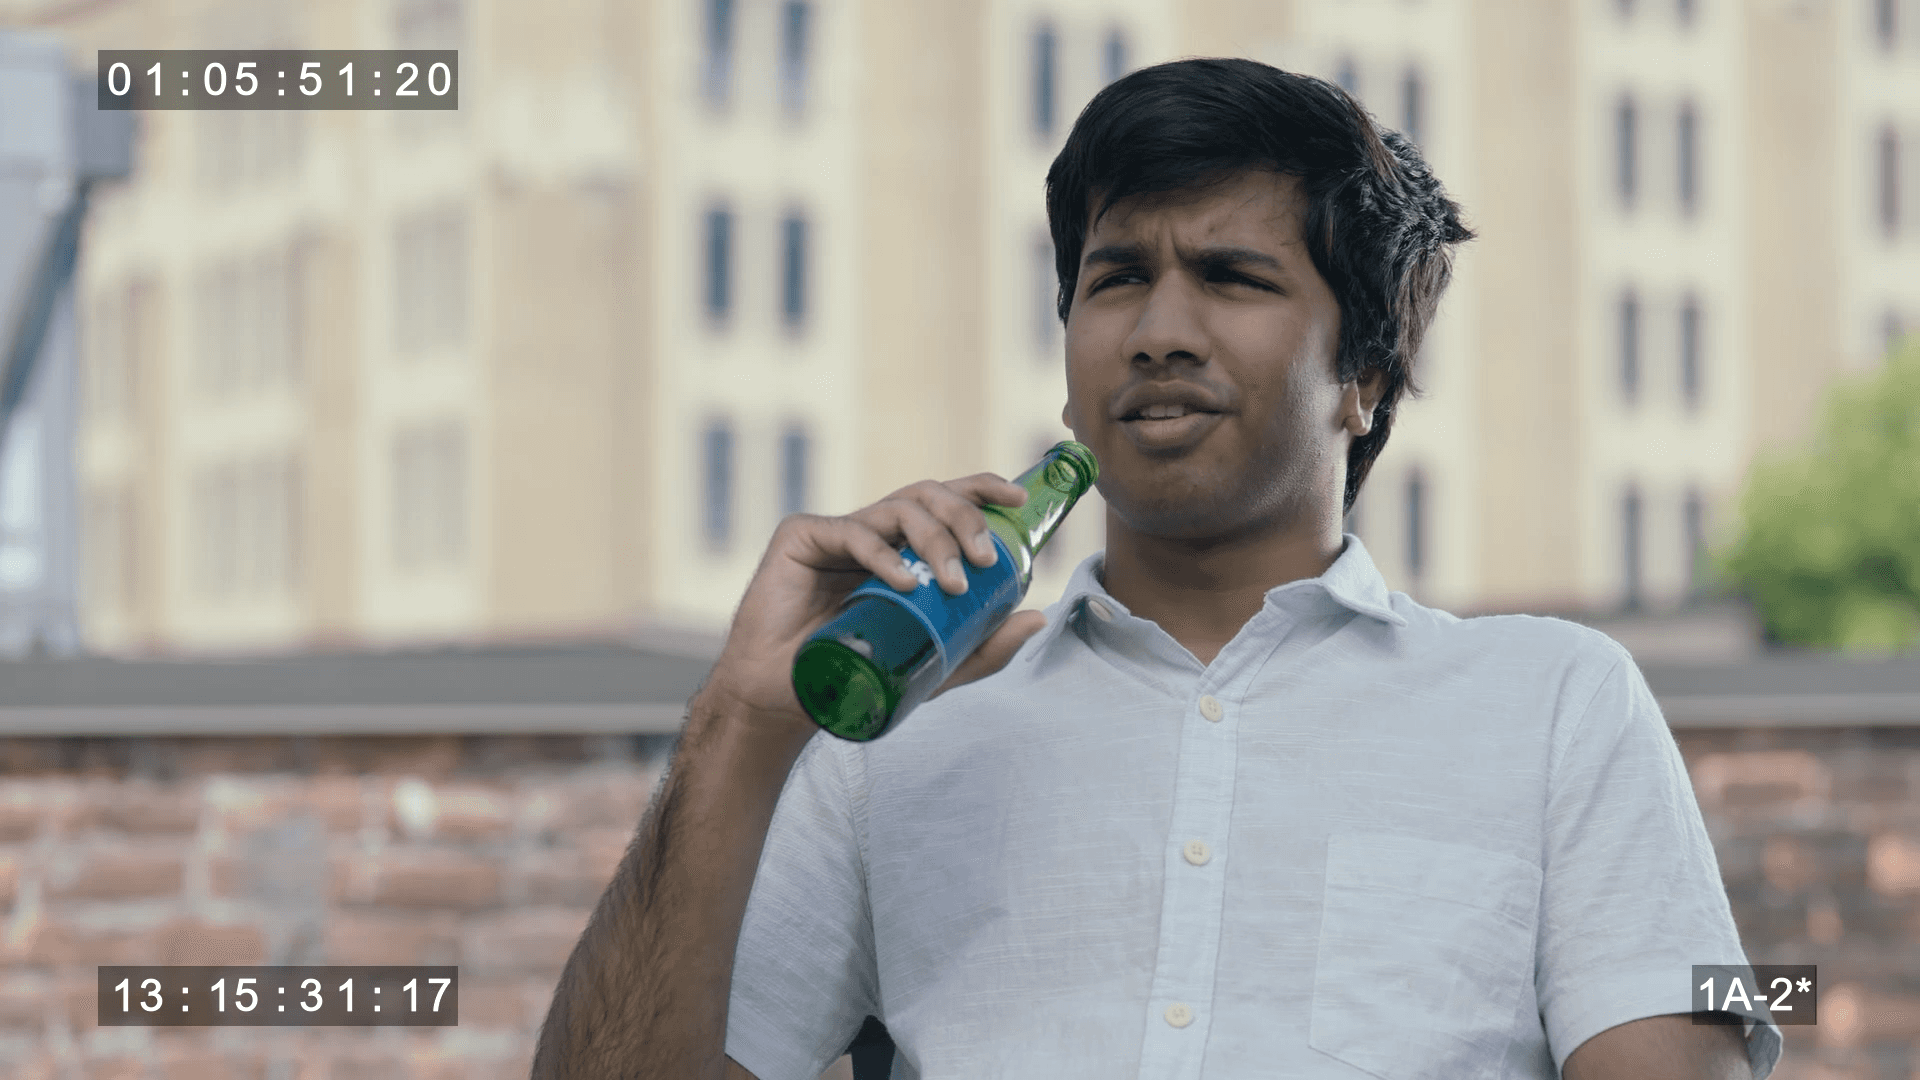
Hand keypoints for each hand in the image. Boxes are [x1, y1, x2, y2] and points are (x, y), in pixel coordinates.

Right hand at [699, 473, 1048, 739]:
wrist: (785, 700)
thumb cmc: (856, 675)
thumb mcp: (935, 665)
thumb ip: (984, 645)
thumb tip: (1038, 616)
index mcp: (903, 548)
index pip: (947, 502)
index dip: (982, 488)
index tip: (1017, 498)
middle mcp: (874, 532)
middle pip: (929, 497)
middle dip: (965, 518)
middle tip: (985, 558)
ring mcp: (839, 532)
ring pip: (899, 507)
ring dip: (936, 537)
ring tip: (952, 581)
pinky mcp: (803, 537)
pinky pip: (852, 533)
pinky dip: (884, 555)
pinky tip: (905, 584)